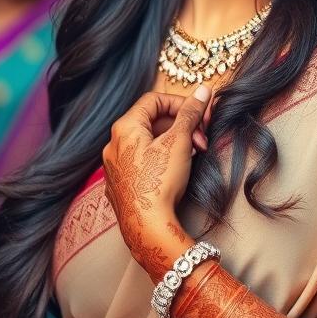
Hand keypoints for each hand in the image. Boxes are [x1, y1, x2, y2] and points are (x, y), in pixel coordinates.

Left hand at [102, 85, 210, 277]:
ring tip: (193, 154)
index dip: (181, 103)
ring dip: (174, 143)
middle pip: (152, 121)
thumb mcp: (179, 142)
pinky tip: (177, 169)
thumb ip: (190, 113)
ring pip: (148, 142)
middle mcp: (114, 144)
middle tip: (201, 139)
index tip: (199, 114)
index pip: (154, 100)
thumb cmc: (159, 182)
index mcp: (124, 128)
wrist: (146, 226)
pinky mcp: (120, 184)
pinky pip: (142, 161)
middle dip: (182, 126)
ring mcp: (115, 166)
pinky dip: (161, 159)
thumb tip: (203, 90)